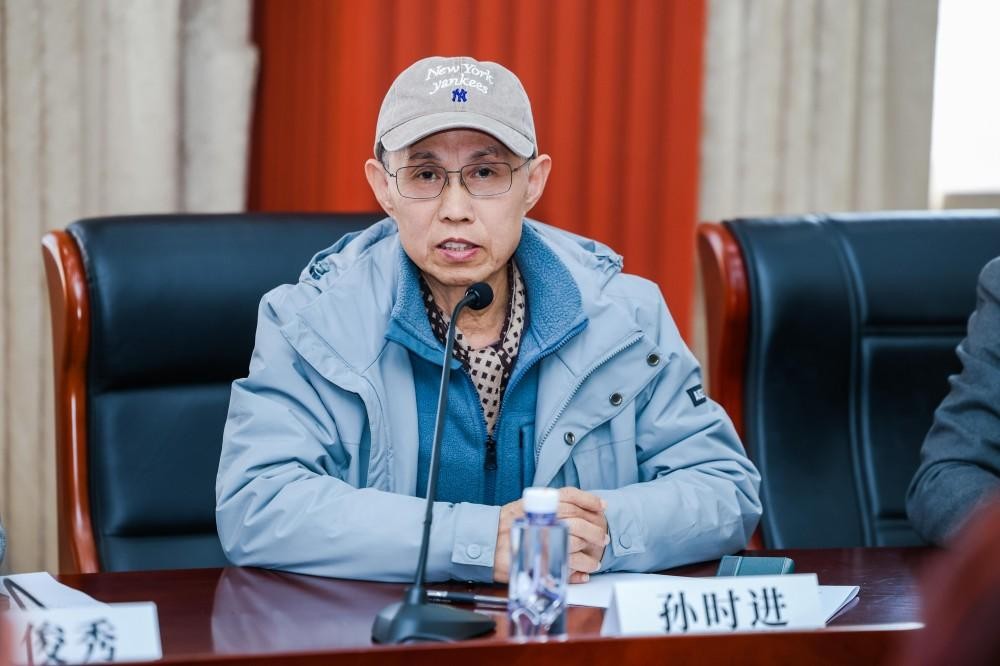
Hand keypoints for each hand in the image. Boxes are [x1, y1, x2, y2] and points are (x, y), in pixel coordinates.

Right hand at [492, 488, 609, 583]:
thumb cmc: (504, 526)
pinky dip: (579, 571)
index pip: (570, 496)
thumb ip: (546, 506)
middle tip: (603, 538)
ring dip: (590, 556)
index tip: (602, 505)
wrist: (484, 543)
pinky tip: (584, 574)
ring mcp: (541, 540)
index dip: (589, 500)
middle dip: (595, 531)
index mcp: (538, 503)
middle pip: (578, 522)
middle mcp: (541, 519)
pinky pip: (566, 567)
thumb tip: (575, 509)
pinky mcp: (539, 560)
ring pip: (576, 546)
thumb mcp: (524, 506)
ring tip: (596, 562)